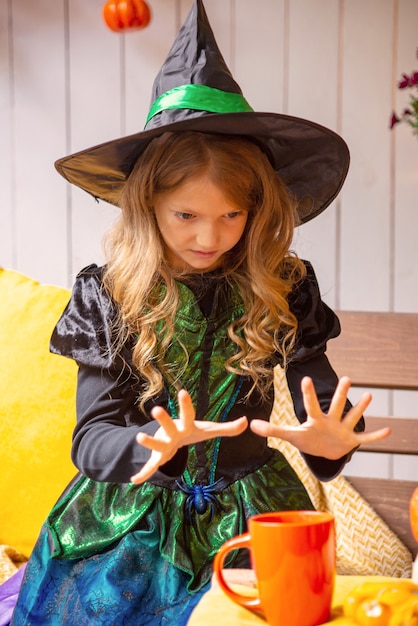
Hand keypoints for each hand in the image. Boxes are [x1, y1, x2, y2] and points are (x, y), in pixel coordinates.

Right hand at [130, 389, 247, 483]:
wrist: (171, 439)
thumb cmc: (190, 432)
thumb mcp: (208, 430)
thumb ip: (227, 428)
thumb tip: (246, 422)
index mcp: (186, 425)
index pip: (188, 414)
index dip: (185, 404)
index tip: (182, 391)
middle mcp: (172, 432)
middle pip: (168, 425)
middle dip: (163, 419)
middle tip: (156, 409)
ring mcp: (163, 444)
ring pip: (156, 443)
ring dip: (148, 441)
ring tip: (139, 437)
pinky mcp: (157, 457)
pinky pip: (151, 466)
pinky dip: (144, 473)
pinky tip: (135, 480)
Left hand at [250, 376, 390, 459]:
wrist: (324, 450)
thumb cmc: (308, 439)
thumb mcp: (291, 436)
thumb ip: (273, 430)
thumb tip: (251, 425)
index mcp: (315, 420)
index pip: (310, 405)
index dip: (309, 394)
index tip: (307, 379)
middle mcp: (331, 421)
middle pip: (335, 406)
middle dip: (340, 394)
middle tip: (346, 378)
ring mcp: (342, 430)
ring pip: (352, 417)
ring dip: (360, 409)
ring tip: (369, 395)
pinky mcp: (351, 441)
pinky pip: (365, 439)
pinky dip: (376, 437)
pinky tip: (389, 430)